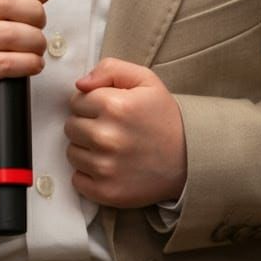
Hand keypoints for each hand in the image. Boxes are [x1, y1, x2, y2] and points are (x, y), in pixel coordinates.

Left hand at [65, 58, 186, 208]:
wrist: (190, 158)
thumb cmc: (163, 116)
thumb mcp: (144, 80)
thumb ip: (109, 69)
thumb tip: (80, 84)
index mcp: (114, 105)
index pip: (76, 101)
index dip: (90, 103)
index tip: (108, 110)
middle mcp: (107, 137)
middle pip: (70, 127)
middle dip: (86, 125)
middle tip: (110, 129)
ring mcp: (106, 167)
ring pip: (72, 153)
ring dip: (86, 150)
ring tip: (111, 148)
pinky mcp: (107, 192)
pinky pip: (77, 180)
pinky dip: (88, 175)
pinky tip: (109, 167)